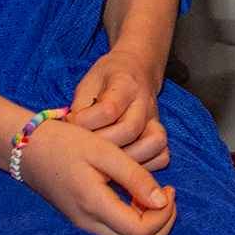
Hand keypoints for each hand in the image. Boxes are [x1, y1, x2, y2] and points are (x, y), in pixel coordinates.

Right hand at [18, 118, 177, 234]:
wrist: (27, 147)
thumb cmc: (66, 143)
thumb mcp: (105, 151)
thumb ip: (135, 177)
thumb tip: (163, 201)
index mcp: (94, 206)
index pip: (142, 232)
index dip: (165, 215)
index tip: (169, 189)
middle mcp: (89, 224)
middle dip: (162, 224)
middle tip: (167, 195)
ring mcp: (84, 225)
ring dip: (150, 224)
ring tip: (153, 194)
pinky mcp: (82, 220)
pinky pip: (117, 233)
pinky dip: (135, 221)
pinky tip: (136, 195)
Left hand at [69, 47, 166, 169]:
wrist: (137, 69)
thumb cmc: (107, 79)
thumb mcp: (88, 83)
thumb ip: (81, 106)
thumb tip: (72, 131)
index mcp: (125, 84)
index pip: (108, 109)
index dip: (86, 121)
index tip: (71, 121)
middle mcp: (145, 102)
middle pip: (130, 129)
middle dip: (103, 143)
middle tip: (86, 146)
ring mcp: (155, 119)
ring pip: (154, 143)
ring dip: (127, 157)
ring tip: (106, 159)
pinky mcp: (159, 133)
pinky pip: (162, 155)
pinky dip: (146, 165)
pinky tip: (124, 163)